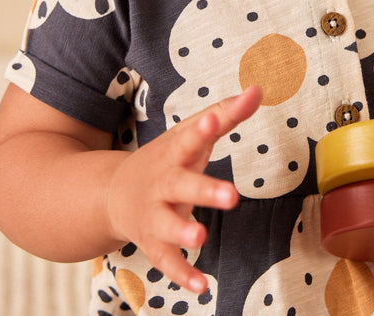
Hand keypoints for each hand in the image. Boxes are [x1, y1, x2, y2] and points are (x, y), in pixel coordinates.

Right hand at [105, 85, 261, 293]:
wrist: (115, 193)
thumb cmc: (168, 159)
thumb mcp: (192, 133)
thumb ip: (227, 114)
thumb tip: (258, 89)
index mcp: (174, 153)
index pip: (188, 138)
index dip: (201, 130)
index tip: (212, 122)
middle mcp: (163, 184)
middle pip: (181, 185)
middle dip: (204, 190)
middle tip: (231, 195)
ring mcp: (155, 215)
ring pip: (167, 225)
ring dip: (183, 231)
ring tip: (201, 235)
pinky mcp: (154, 244)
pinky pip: (166, 261)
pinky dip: (182, 274)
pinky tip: (201, 285)